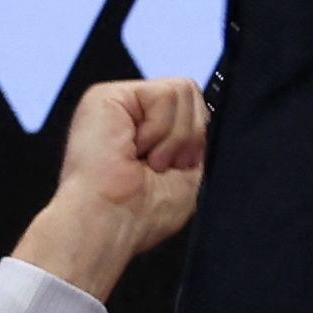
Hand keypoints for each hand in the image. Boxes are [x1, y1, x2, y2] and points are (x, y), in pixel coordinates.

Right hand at [12, 77, 208, 300]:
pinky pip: (165, 94)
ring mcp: (119, 102)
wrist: (109, 222)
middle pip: (190, 93)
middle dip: (187, 136)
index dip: (195, 138)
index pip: (193, 108)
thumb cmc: (140, 214)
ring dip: (172, 137)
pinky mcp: (107, 94)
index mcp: (147, 133)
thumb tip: (204, 119)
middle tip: (159, 165)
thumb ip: (194, 142)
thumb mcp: (187, 175)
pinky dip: (159, 129)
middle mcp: (132, 114)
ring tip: (145, 160)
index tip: (176, 168)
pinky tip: (134, 149)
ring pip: (181, 90)